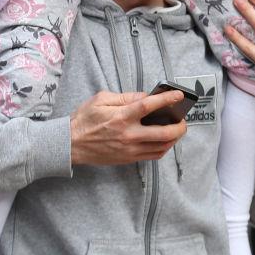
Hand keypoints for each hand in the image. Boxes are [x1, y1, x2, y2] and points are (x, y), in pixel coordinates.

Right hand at [70, 90, 186, 165]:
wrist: (71, 144)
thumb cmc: (84, 119)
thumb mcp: (101, 99)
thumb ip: (125, 97)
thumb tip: (145, 96)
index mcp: (121, 117)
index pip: (149, 106)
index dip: (167, 100)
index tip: (179, 95)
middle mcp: (128, 135)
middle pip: (163, 133)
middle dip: (179, 126)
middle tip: (183, 120)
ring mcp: (130, 149)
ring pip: (161, 147)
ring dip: (174, 138)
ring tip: (176, 129)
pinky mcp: (128, 159)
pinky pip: (153, 155)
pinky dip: (163, 148)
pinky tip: (164, 140)